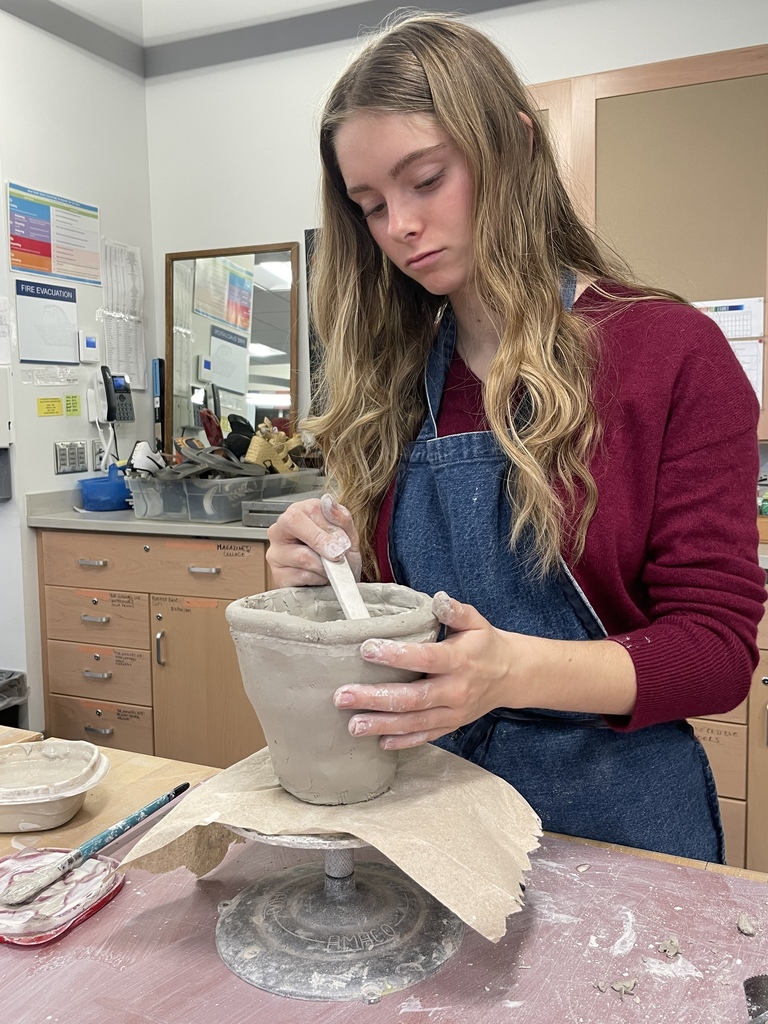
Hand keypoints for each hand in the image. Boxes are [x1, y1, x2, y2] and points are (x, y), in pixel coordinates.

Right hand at [266, 493, 362, 586]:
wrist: (339, 585)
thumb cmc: (340, 556)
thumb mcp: (348, 535)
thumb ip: (341, 517)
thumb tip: (329, 502)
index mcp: (299, 513)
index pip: (310, 508)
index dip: (329, 525)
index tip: (343, 541)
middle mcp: (281, 530)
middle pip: (293, 521)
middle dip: (320, 540)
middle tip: (337, 554)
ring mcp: (276, 553)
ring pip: (301, 555)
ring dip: (325, 565)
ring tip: (333, 568)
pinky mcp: (278, 575)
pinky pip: (300, 576)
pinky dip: (318, 579)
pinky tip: (321, 577)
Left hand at [334, 592, 513, 748]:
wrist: (511, 676)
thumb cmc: (485, 645)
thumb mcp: (476, 622)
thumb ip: (456, 611)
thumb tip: (438, 598)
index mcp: (458, 661)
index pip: (425, 659)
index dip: (396, 655)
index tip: (366, 649)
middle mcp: (454, 690)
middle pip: (412, 698)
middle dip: (375, 698)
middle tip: (343, 696)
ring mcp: (452, 713)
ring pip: (414, 722)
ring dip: (382, 725)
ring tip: (353, 725)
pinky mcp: (450, 726)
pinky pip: (425, 737)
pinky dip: (403, 741)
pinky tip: (380, 742)